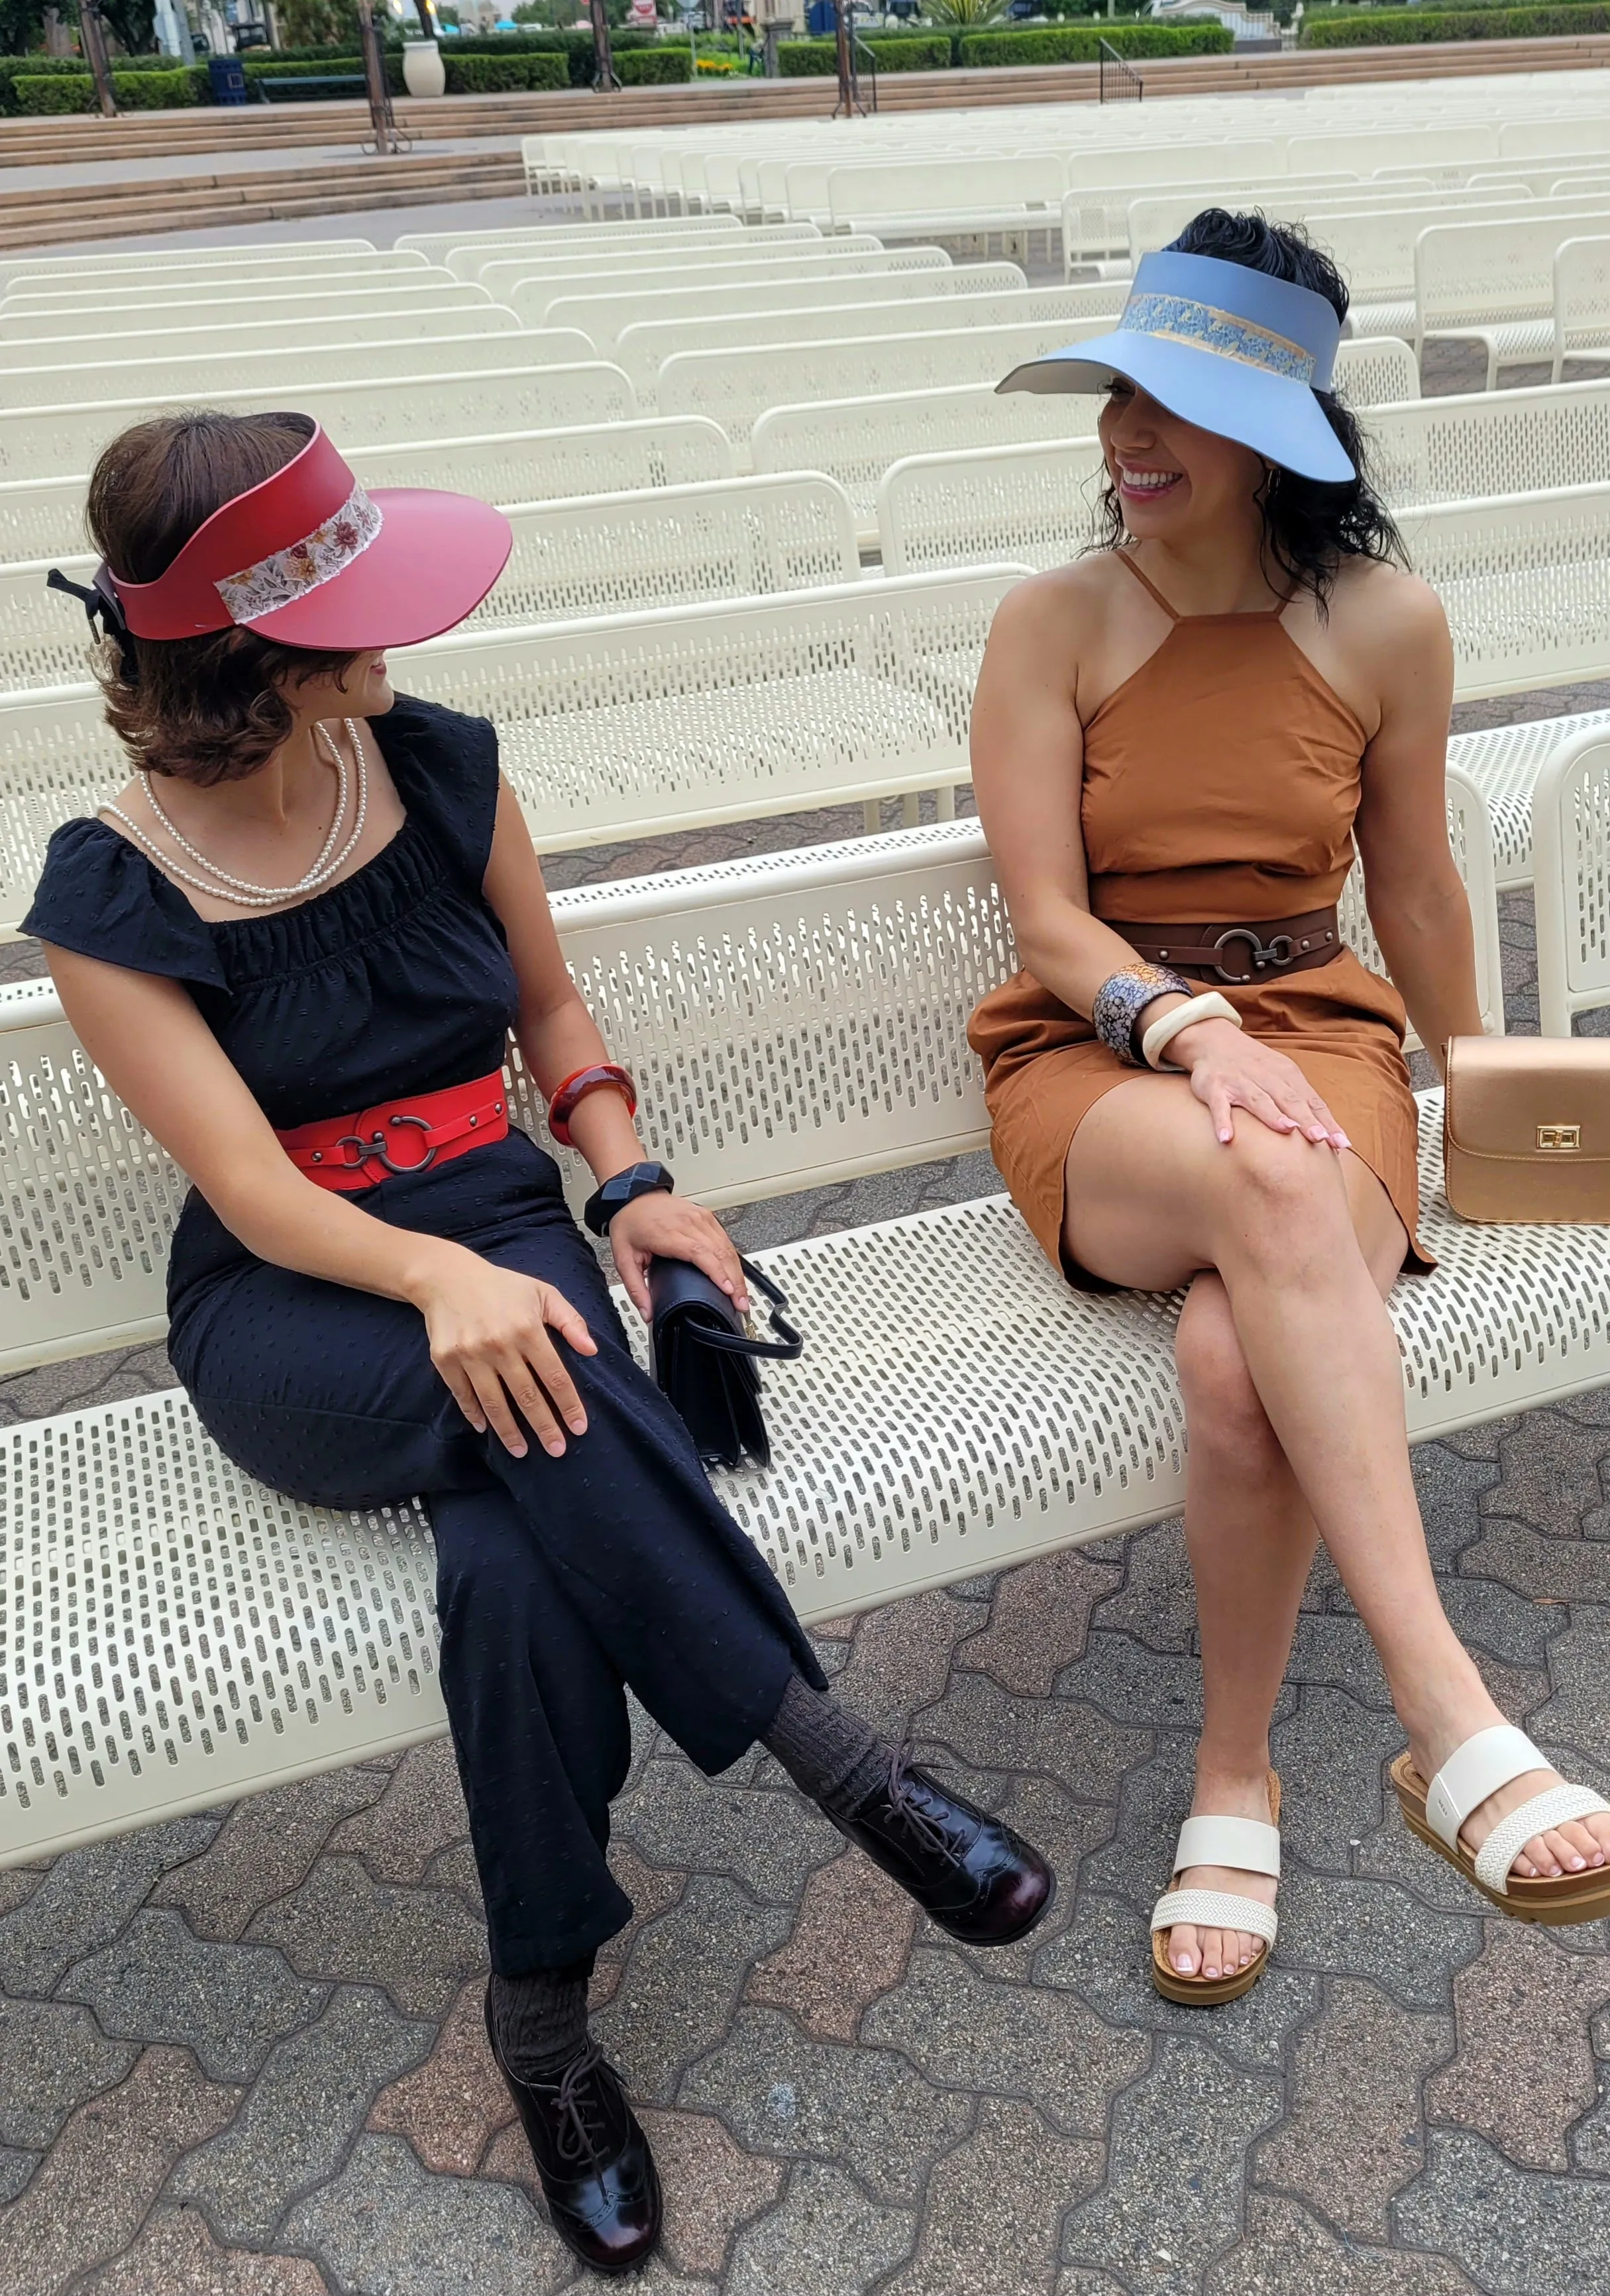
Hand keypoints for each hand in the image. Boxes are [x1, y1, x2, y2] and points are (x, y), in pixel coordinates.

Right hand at [413, 1247, 596, 1458]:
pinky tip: (486, 1428)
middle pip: (527, 1396)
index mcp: (528, 1329)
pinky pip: (463, 1395)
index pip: (555, 1376)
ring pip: (495, 1402)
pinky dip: (475, 1414)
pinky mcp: (445, 1360)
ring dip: (510, 1431)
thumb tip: (591, 1349)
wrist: (447, 1277)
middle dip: (544, 1427)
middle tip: (557, 1449)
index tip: (579, 1427)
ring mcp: (470, 1354)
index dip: (568, 1405)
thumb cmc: (501, 1286)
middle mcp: (499, 1344)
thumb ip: (570, 1321)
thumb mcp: (543, 1293)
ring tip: (523, 1451)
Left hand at [606, 1188, 749, 1323]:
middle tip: (741, 1303)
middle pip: (720, 1252)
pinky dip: (733, 1259)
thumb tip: (646, 1313)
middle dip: (735, 1281)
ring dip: (738, 1272)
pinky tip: (736, 1274)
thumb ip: (635, 1289)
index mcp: (668, 1233)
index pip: (700, 1253)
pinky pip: (725, 1239)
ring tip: (742, 1295)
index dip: (717, 1273)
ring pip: (727, 1246)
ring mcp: (700, 1217)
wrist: (635, 1196)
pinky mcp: (707, 1216)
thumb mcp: (623, 1259)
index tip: (728, 1291)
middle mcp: (688, 1223)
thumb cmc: (631, 1223)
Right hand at [1170, 1017, 1349, 1150]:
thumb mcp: (1280, 1074)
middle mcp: (1265, 1077)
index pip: (1311, 1100)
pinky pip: (1218, 1106)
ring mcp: (1239, 1082)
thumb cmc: (1254, 1065)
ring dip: (1272, 1115)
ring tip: (1287, 1131)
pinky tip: (1226, 1138)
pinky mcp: (1214, 1088)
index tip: (1341, 1143)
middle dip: (1306, 1118)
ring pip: (1258, 1099)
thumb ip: (1300, 1098)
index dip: (1326, 1121)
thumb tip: (1326, 1130)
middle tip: (1320, 1137)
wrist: (1213, 1040)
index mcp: (1286, 1074)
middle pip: (1289, 1100)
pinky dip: (1222, 1121)